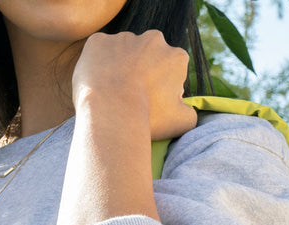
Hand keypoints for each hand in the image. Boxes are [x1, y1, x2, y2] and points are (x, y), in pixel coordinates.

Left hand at [71, 30, 197, 140]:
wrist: (112, 112)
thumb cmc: (150, 118)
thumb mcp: (182, 122)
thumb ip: (190, 112)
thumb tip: (185, 108)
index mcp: (176, 57)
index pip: (173, 71)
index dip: (165, 88)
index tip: (155, 104)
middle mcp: (152, 39)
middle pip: (149, 58)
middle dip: (144, 73)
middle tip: (133, 99)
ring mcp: (124, 37)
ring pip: (123, 53)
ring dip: (120, 69)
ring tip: (113, 95)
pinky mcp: (99, 41)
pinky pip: (99, 53)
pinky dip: (98, 66)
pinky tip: (98, 86)